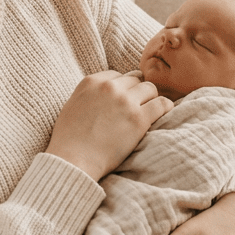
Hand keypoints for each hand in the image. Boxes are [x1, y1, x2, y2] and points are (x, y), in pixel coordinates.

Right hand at [46, 71, 173, 181]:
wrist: (73, 159)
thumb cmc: (69, 138)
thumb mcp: (73, 104)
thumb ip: (90, 94)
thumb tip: (104, 94)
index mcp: (91, 81)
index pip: (117, 75)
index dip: (121, 88)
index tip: (122, 100)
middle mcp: (109, 87)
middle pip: (134, 80)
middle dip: (135, 93)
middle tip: (135, 108)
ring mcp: (125, 102)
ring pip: (150, 88)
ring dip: (149, 99)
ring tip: (147, 112)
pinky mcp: (139, 119)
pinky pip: (162, 104)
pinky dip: (165, 107)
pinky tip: (163, 113)